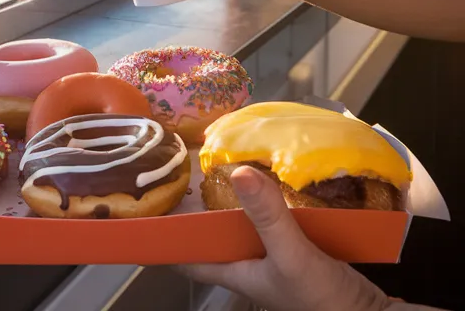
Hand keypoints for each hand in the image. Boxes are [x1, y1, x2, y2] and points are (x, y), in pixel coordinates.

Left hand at [177, 166, 393, 310]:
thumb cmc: (319, 298)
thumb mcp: (292, 254)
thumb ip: (268, 216)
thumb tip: (238, 172)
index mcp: (233, 271)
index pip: (184, 257)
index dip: (162, 237)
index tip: (145, 207)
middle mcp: (246, 265)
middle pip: (210, 237)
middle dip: (196, 210)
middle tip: (183, 172)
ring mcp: (270, 259)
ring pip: (239, 228)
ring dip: (231, 203)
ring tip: (220, 167)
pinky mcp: (294, 251)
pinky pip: (269, 225)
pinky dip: (264, 205)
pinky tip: (268, 184)